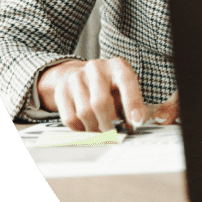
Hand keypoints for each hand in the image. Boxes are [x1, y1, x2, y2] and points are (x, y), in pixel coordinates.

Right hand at [37, 58, 179, 130]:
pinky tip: (88, 129)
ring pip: (84, 113)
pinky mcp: (62, 90)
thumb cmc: (111, 86)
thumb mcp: (126, 89)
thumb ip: (135, 105)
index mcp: (117, 66)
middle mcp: (96, 68)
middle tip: (114, 136)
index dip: (132, 103)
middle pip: (100, 102)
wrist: (83, 75)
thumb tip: (139, 122)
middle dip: (109, 125)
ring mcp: (76, 78)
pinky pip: (69, 118)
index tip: (137, 121)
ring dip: (95, 129)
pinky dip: (81, 129)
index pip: (126, 82)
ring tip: (102, 133)